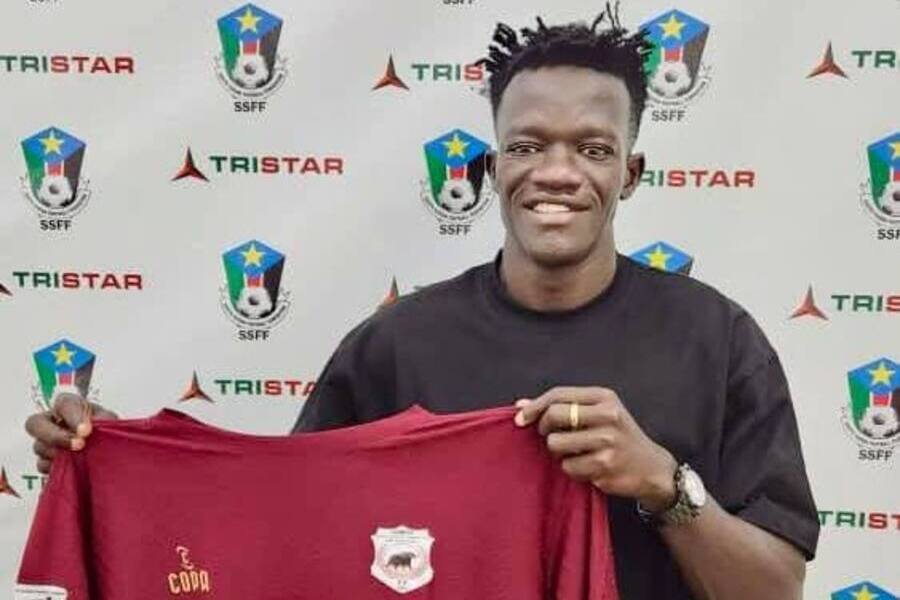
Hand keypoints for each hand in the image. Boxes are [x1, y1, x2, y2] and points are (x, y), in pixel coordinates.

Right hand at [24, 393, 117, 473]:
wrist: (110, 450)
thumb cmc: (107, 429)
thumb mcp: (110, 422)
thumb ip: (102, 421)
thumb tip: (88, 431)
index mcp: (70, 406)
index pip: (63, 404)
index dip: (73, 417)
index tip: (86, 431)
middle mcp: (53, 420)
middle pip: (35, 424)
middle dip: (56, 436)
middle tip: (78, 445)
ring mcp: (46, 441)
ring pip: (39, 446)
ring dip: (59, 453)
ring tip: (80, 458)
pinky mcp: (46, 460)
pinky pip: (43, 465)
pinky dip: (57, 468)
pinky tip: (73, 468)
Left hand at [515, 386, 677, 510]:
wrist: (651, 467)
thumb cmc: (619, 437)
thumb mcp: (598, 413)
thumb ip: (562, 407)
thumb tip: (520, 406)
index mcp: (604, 397)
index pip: (558, 394)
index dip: (535, 406)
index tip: (521, 418)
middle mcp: (607, 415)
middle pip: (553, 416)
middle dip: (545, 429)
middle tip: (552, 437)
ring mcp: (607, 440)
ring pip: (556, 444)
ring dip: (559, 453)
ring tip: (577, 453)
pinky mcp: (604, 465)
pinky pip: (568, 467)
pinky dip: (572, 469)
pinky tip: (588, 466)